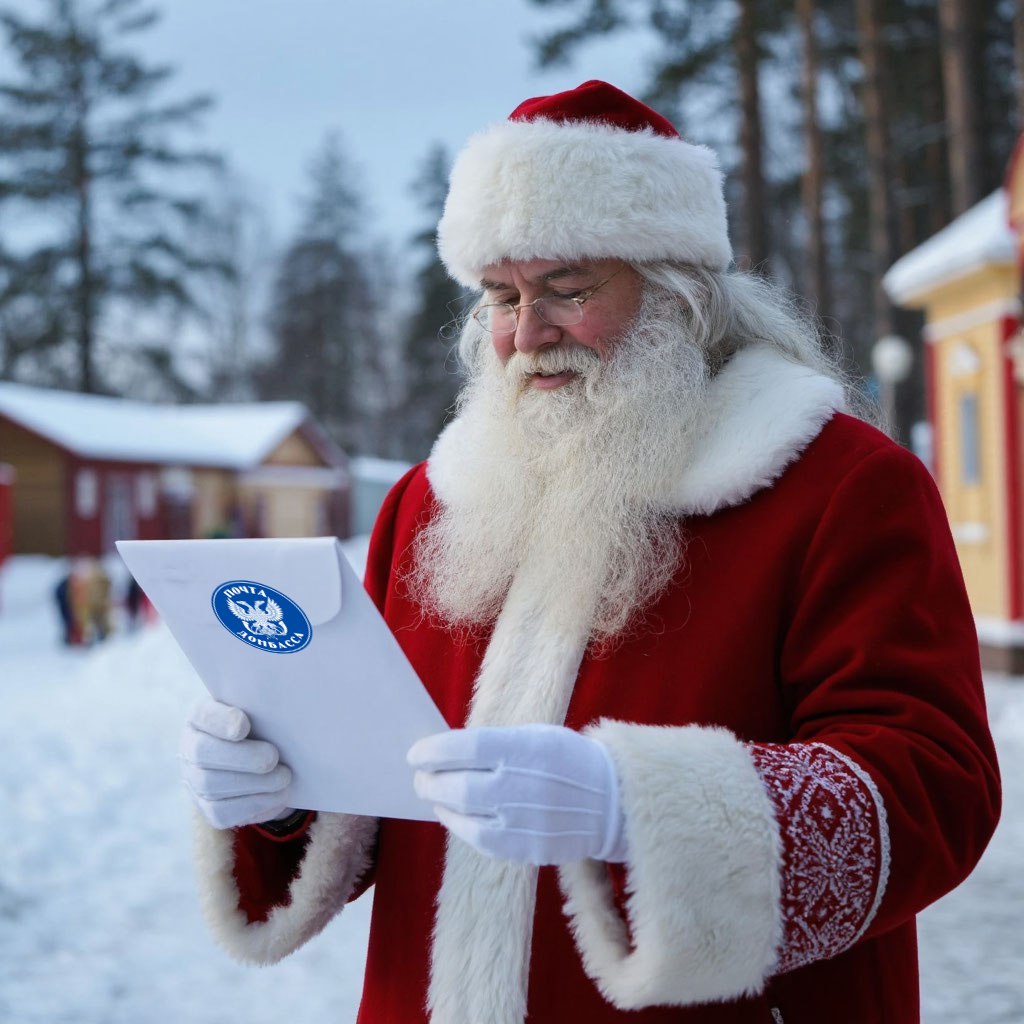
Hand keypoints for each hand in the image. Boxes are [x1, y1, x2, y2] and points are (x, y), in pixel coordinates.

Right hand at [180, 698, 292, 828]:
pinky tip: (278, 795)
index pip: (202, 714)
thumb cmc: (261, 729)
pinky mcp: (208, 809)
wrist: (256, 763)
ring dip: (253, 783)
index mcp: (201, 718)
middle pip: (204, 753)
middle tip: (273, 757)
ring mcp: (194, 781)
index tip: (243, 726)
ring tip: (284, 778)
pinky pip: (222, 812)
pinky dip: (254, 803)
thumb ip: (265, 708)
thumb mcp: (260, 713)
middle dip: (241, 757)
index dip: (220, 721)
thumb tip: (288, 709)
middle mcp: (190, 749)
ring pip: (212, 785)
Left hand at [407, 724, 626, 865]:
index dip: (434, 751)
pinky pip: (480, 840)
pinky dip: (459, 826)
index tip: (416, 754)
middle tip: (419, 777)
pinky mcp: (527, 849)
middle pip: (459, 786)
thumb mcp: (537, 736)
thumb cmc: (567, 760)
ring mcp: (525, 821)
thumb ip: (496, 744)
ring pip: (463, 815)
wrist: (612, 802)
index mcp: (527, 748)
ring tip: (435, 794)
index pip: (467, 747)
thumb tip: (446, 750)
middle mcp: (523, 785)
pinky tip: (454, 815)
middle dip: (429, 781)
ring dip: (440, 803)